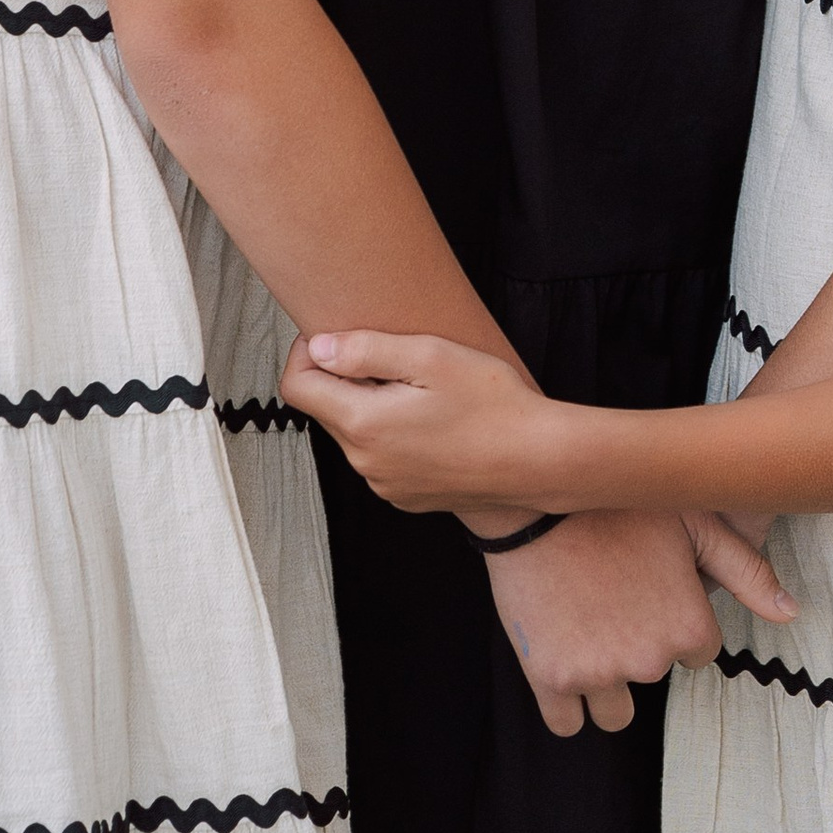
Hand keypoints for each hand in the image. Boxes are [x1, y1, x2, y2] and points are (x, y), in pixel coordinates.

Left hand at [284, 327, 552, 509]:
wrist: (536, 460)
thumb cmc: (492, 404)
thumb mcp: (431, 356)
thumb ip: (366, 350)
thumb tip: (319, 347)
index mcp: (364, 424)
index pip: (296, 387)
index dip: (305, 352)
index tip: (333, 335)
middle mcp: (365, 462)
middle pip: (326, 409)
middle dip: (344, 378)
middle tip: (391, 356)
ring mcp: (384, 484)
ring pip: (355, 433)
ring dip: (371, 406)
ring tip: (419, 389)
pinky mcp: (405, 496)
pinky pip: (381, 458)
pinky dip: (393, 435)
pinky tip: (432, 421)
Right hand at [486, 509, 793, 740]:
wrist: (538, 499)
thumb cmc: (620, 503)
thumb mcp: (696, 522)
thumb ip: (748, 570)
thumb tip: (791, 612)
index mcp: (688, 626)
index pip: (697, 652)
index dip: (673, 620)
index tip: (649, 592)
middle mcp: (649, 659)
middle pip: (653, 674)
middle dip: (638, 646)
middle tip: (613, 598)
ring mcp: (599, 674)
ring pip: (615, 712)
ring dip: (605, 684)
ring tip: (587, 633)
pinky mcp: (551, 680)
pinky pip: (566, 724)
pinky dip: (566, 704)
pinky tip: (561, 662)